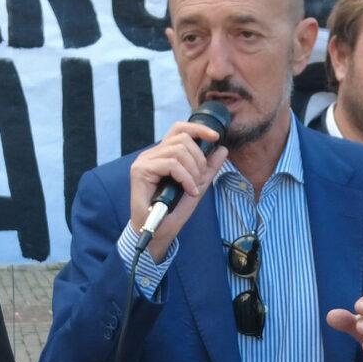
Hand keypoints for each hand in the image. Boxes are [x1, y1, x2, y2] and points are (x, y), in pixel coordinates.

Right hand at [126, 115, 225, 257]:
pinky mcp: (140, 170)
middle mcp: (151, 154)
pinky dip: (185, 178)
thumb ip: (209, 168)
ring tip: (193, 188)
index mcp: (162, 154)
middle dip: (199, 159)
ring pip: (178, 151)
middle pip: (182, 138)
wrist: (157, 232)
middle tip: (199, 180)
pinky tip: (189, 191)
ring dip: (193, 171)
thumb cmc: (173, 211)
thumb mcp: (197, 186)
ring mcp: (144, 161)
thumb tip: (222, 149)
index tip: (215, 137)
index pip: (179, 129)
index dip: (198, 129)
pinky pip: (171, 164)